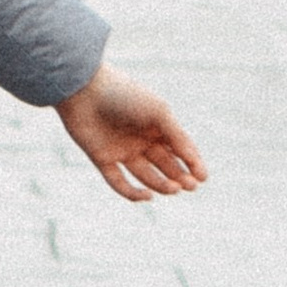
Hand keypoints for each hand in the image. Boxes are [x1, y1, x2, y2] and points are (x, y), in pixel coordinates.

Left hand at [55, 63, 206, 202]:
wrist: (83, 90)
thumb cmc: (124, 95)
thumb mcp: (158, 113)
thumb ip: (178, 137)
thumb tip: (194, 162)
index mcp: (157, 125)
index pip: (180, 149)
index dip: (193, 164)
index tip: (203, 177)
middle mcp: (141, 139)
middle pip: (165, 165)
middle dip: (180, 177)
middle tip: (190, 186)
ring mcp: (122, 150)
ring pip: (146, 176)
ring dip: (162, 185)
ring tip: (174, 188)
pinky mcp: (102, 159)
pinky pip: (119, 182)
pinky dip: (133, 193)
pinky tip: (148, 197)